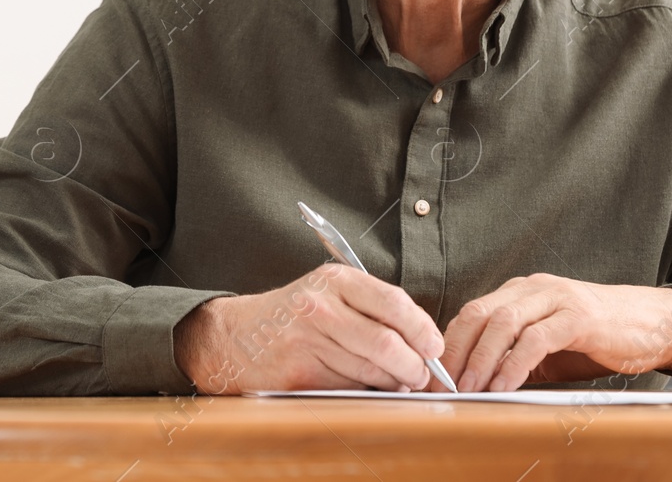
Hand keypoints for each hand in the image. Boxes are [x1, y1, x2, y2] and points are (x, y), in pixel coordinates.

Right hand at [175, 265, 444, 394]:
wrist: (237, 336)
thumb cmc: (296, 315)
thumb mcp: (330, 292)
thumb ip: (373, 309)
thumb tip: (423, 343)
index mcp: (336, 280)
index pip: (393, 303)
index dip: (422, 329)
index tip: (435, 346)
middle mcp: (321, 307)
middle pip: (386, 343)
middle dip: (414, 365)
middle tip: (421, 374)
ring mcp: (308, 341)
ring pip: (371, 371)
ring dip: (393, 382)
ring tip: (397, 381)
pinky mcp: (300, 374)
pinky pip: (349, 388)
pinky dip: (366, 392)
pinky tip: (365, 386)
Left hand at [437, 273, 671, 391]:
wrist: (652, 324)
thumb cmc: (597, 338)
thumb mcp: (547, 348)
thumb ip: (515, 356)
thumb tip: (476, 383)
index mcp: (520, 292)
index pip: (471, 312)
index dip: (448, 343)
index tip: (434, 375)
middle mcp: (533, 288)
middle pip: (479, 313)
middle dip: (456, 351)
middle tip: (443, 385)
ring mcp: (556, 298)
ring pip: (504, 322)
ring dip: (481, 358)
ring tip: (470, 388)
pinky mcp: (578, 316)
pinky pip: (537, 338)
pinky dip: (515, 363)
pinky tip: (505, 384)